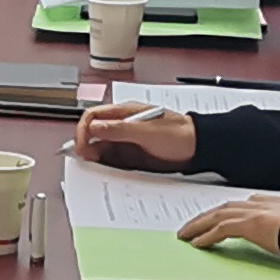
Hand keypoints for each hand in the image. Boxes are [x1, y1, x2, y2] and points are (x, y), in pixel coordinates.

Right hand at [71, 103, 199, 171]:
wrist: (198, 147)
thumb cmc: (179, 134)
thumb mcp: (147, 132)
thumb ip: (120, 129)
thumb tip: (95, 128)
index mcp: (125, 112)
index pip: (93, 115)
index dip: (83, 130)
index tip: (82, 145)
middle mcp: (123, 123)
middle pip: (94, 130)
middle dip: (85, 143)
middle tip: (85, 158)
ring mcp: (127, 137)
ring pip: (101, 144)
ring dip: (94, 154)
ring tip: (94, 164)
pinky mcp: (132, 151)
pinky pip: (113, 156)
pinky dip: (105, 162)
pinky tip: (105, 167)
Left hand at [180, 191, 279, 259]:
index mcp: (276, 202)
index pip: (245, 203)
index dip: (229, 210)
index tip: (220, 215)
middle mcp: (262, 204)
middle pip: (226, 207)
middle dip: (207, 216)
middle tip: (192, 225)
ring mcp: (254, 213)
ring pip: (217, 216)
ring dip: (199, 225)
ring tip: (186, 234)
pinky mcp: (249, 224)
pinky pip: (220, 230)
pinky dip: (206, 236)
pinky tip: (197, 243)